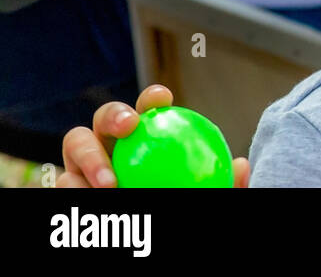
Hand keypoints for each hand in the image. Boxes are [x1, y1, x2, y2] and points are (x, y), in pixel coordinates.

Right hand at [56, 84, 249, 187]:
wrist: (139, 237)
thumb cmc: (177, 198)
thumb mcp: (205, 192)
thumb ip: (223, 182)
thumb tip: (242, 166)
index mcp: (144, 135)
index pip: (149, 108)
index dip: (153, 97)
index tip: (163, 100)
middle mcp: (110, 145)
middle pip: (104, 118)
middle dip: (113, 113)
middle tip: (128, 127)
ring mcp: (83, 166)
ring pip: (75, 148)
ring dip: (89, 158)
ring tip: (107, 180)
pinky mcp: (67, 186)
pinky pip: (63, 184)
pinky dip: (73, 188)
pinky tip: (91, 199)